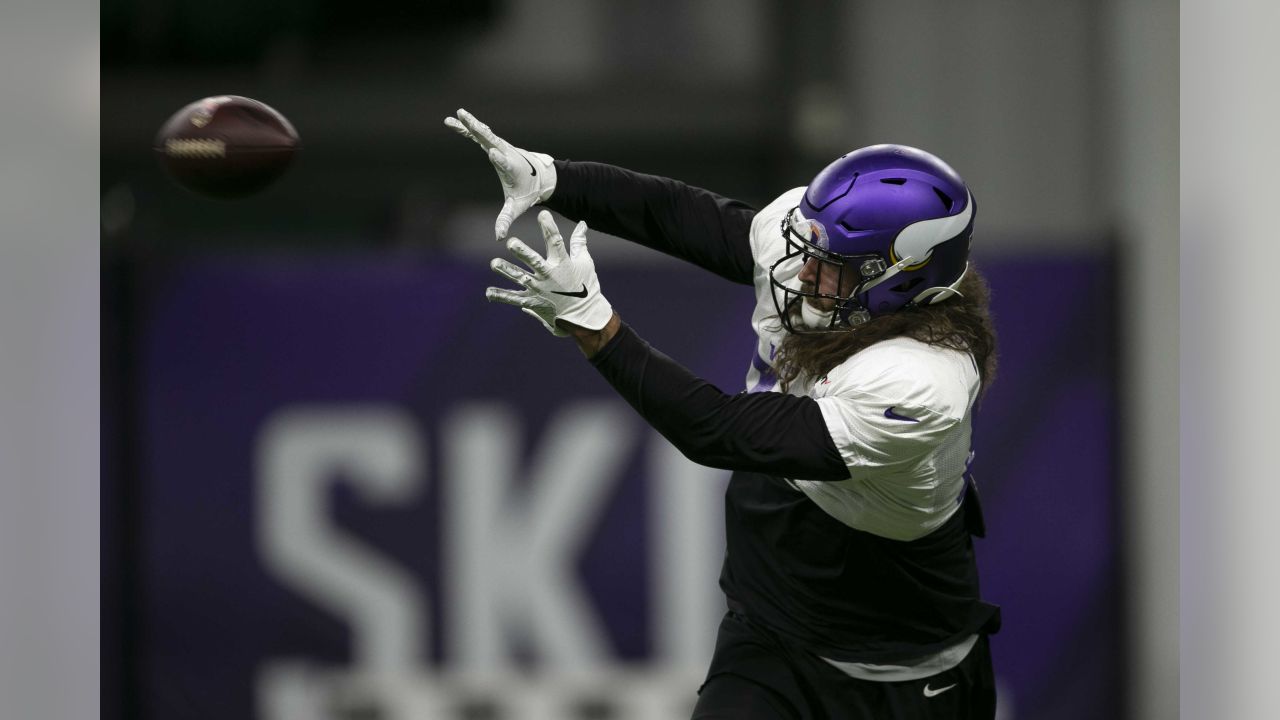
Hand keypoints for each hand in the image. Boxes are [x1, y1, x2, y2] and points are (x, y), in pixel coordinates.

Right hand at [444, 108, 556, 240]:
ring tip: (459, 113)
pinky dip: (465, 128)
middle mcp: (506, 153)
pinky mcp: (494, 144)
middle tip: (472, 122)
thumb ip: (506, 219)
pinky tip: (450, 121)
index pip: (504, 162)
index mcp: (512, 168)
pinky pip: (476, 135)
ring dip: (471, 123)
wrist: (540, 176)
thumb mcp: (517, 206)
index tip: (493, 153)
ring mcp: (500, 146)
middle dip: (481, 132)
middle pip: (492, 141)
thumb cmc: (527, 192)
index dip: (499, 159)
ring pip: (484, 133)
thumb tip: (499, 237)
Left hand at [486, 211, 613, 333]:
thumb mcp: (585, 263)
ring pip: (520, 278)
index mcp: (563, 264)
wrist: (583, 317)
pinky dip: (501, 296)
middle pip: (533, 261)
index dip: (549, 228)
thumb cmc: (586, 287)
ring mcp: (539, 289)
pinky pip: (514, 299)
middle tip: (511, 242)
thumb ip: (579, 242)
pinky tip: (488, 292)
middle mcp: (549, 276)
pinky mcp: (532, 301)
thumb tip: (581, 223)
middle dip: (522, 252)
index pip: (556, 242)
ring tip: (494, 263)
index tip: (543, 214)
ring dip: (506, 270)